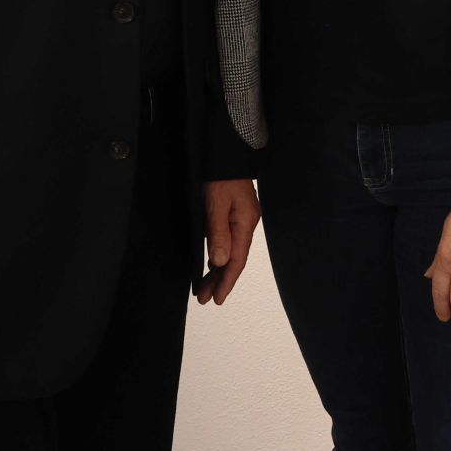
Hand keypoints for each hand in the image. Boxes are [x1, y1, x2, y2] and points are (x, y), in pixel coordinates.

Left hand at [198, 178, 259, 305]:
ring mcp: (242, 217)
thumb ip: (218, 233)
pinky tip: (212, 262)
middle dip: (220, 280)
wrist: (225, 151)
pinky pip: (228, 240)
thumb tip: (219, 262)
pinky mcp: (234, 212)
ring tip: (204, 287)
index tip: (216, 299)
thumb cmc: (220, 175)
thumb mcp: (216, 203)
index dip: (227, 281)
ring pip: (231, 250)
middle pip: (234, 258)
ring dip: (218, 269)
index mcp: (245, 222)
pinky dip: (219, 254)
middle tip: (204, 298)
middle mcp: (246, 222)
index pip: (237, 260)